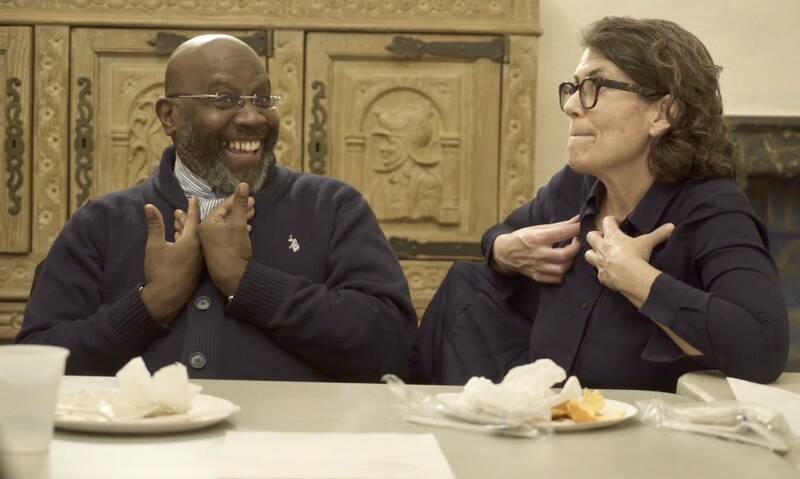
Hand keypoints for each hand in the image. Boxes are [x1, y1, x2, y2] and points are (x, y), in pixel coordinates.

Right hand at [142, 197, 202, 324]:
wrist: (166, 299)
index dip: (193, 207)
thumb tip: (149, 206)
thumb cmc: (160, 271)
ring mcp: (199, 259)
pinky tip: (179, 240)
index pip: (194, 218)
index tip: (194, 197)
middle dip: (186, 218)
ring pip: (193, 239)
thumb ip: (155, 225)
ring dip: (185, 230)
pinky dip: (187, 240)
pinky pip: (194, 248)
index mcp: (192, 241)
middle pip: (194, 228)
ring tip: (178, 222)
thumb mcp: (155, 246)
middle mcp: (200, 249)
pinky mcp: (195, 268)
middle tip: (180, 211)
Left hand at [197, 183, 252, 295]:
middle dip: (239, 210)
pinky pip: (227, 235)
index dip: (237, 200)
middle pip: (224, 216)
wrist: (232, 276)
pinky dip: (237, 230)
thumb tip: (243, 184)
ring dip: (240, 219)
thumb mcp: (238, 223)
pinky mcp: (217, 251)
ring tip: (252, 215)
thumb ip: (240, 204)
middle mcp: (205, 232)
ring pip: (226, 226)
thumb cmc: (233, 247)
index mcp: (206, 224)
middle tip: (253, 205)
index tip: (249, 197)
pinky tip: (248, 229)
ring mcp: (210, 243)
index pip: (222, 207)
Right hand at [491, 215, 580, 282]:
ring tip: (570, 255)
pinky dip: (562, 273)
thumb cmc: (523, 238)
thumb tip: (578, 219)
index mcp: (538, 238)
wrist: (505, 252)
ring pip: (562, 269)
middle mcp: (538, 253)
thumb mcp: (539, 228)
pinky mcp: (537, 276)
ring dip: (570, 261)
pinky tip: (562, 265)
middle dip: (576, 248)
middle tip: (577, 242)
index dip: (576, 229)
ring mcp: (537, 266)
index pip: (563, 232)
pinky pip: (555, 279)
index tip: (581, 227)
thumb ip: (560, 225)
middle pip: (564, 255)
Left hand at [584, 216, 673, 306]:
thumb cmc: (637, 255)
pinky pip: (598, 272)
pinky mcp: (601, 276)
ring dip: (593, 254)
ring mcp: (599, 262)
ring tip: (602, 255)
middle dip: (596, 236)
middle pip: (590, 236)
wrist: (630, 276)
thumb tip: (672, 226)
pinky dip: (602, 271)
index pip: (606, 221)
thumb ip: (659, 234)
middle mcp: (602, 247)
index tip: (618, 223)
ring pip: (588, 254)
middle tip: (605, 239)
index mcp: (612, 236)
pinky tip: (609, 272)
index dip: (612, 220)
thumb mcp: (648, 242)